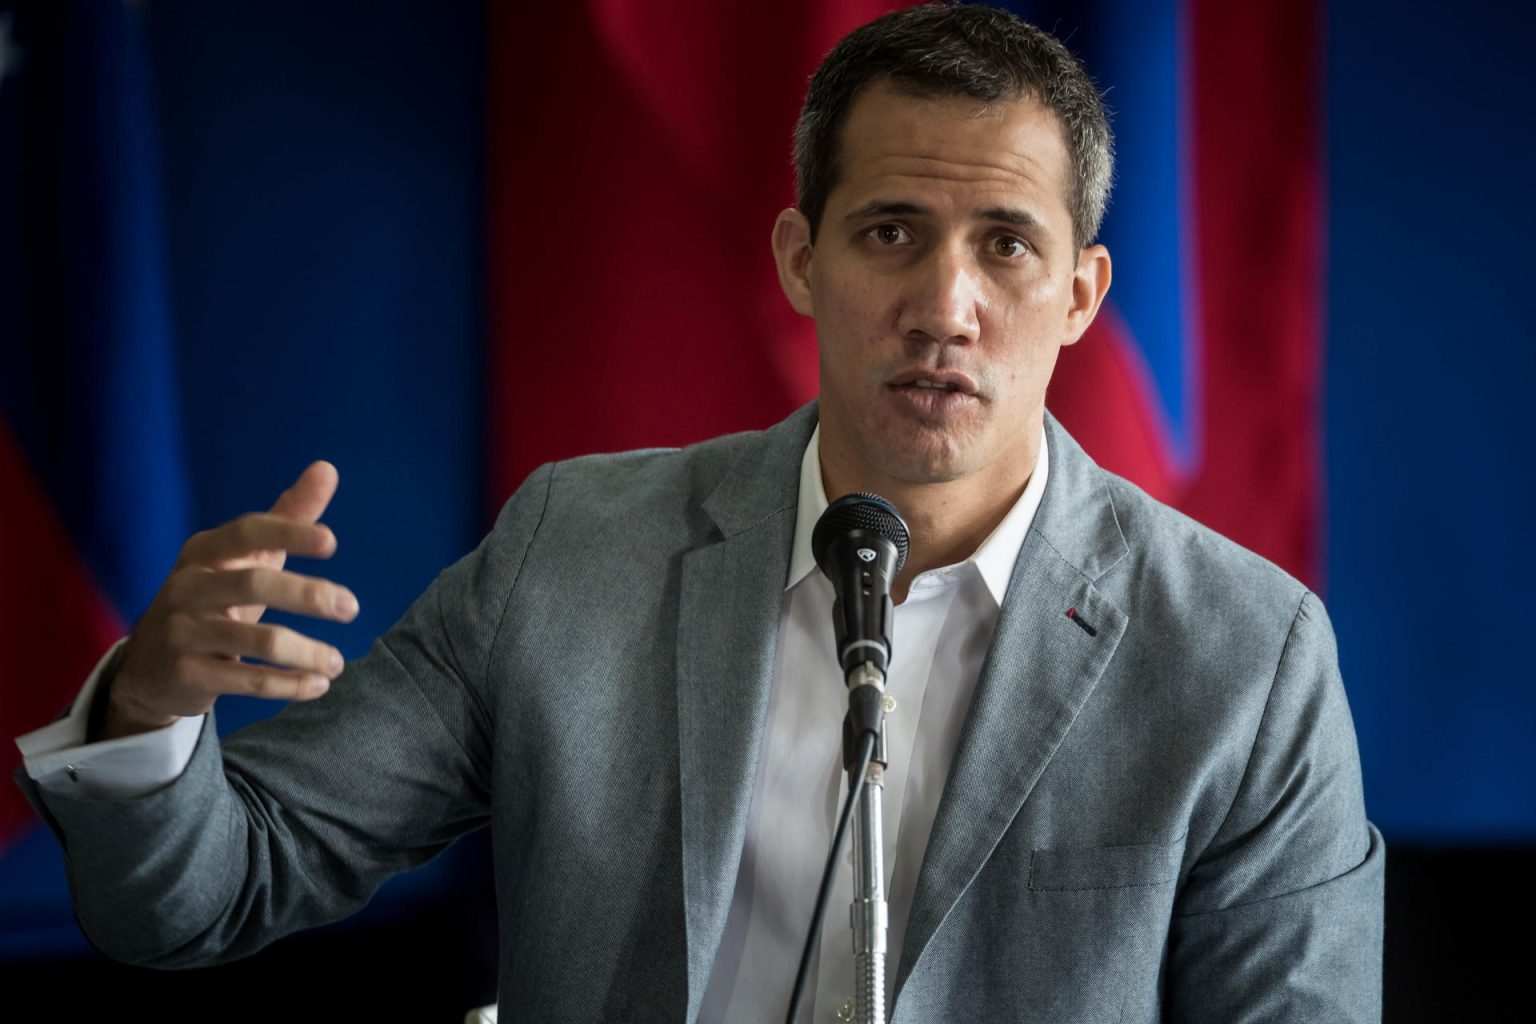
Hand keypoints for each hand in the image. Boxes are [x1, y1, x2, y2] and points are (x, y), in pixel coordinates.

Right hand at [101, 461, 359, 740]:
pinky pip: (247, 680)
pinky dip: (289, 684)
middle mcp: (188, 586)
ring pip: (258, 640)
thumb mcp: (245, 558)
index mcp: (204, 551)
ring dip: (306, 653)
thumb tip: (327, 468)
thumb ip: (287, 517)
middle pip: (255, 584)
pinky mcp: (187, 673)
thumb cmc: (213, 599)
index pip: (247, 531)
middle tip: (352, 607)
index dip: (289, 533)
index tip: (332, 542)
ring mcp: (183, 631)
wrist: (151, 665)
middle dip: (309, 595)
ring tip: (338, 663)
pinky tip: (318, 685)